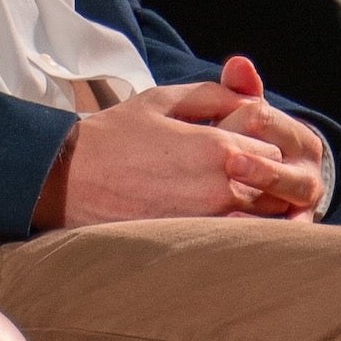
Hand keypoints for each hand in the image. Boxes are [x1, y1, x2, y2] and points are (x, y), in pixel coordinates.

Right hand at [37, 62, 326, 226]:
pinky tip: (212, 220)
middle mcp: (222, 187)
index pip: (271, 147)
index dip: (258, 144)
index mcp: (219, 147)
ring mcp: (209, 222)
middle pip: (272, 185)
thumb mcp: (164, 100)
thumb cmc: (114, 135)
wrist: (68, 179)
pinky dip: (236, 231)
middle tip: (230, 172)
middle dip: (261, 176)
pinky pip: (235, 241)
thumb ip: (215, 95)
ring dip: (252, 206)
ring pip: (260, 217)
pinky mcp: (191, 245)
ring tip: (220, 196)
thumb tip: (250, 99)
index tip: (237, 143)